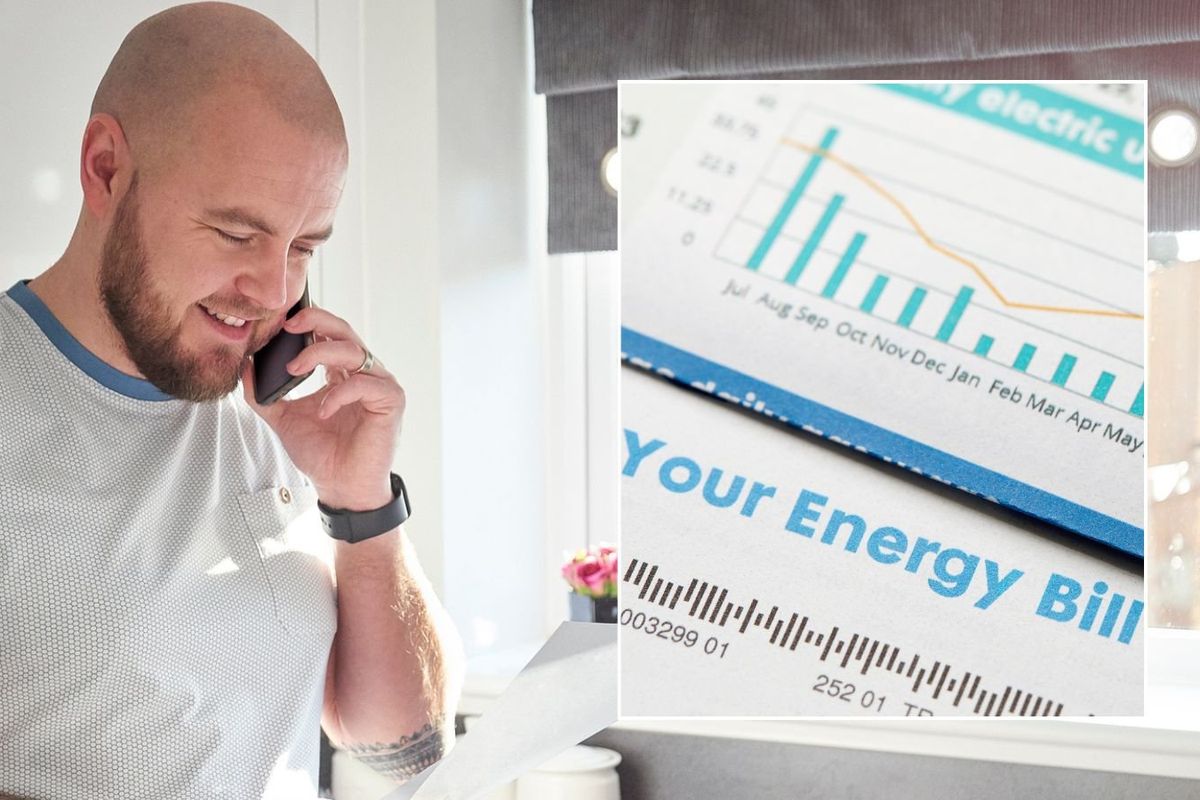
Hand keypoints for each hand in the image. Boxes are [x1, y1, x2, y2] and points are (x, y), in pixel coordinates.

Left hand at [242, 306, 403, 510]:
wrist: (341, 487)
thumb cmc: (321, 454)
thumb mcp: (283, 419)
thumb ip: (264, 395)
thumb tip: (244, 367)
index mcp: (341, 372)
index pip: (328, 332)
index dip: (308, 320)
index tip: (280, 320)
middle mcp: (363, 373)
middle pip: (344, 330)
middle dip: (316, 321)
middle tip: (288, 325)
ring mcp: (379, 385)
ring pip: (353, 351)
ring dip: (320, 353)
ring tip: (293, 369)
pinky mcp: (391, 401)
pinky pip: (365, 384)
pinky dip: (339, 393)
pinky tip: (323, 410)